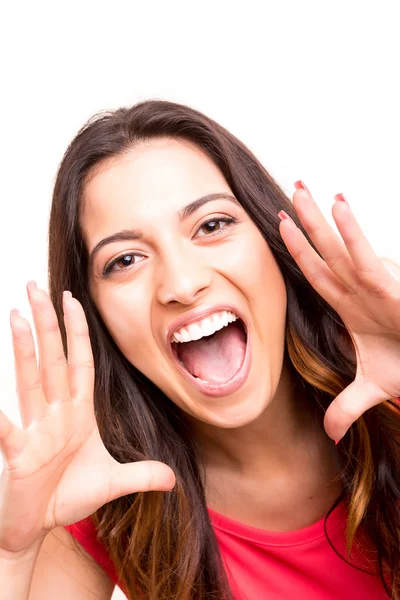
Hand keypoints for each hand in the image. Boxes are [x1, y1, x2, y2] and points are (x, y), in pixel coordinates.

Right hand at [0, 283, 174, 553]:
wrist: (38, 526)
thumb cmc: (69, 497)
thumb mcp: (114, 483)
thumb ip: (142, 475)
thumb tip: (173, 479)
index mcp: (77, 414)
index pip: (79, 362)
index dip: (78, 332)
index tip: (73, 299)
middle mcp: (55, 414)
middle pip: (52, 359)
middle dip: (47, 323)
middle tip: (35, 286)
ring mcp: (35, 430)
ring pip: (30, 380)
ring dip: (25, 348)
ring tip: (17, 314)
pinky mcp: (19, 453)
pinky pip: (8, 428)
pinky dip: (0, 414)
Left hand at [278, 182, 399, 441]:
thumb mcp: (372, 389)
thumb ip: (346, 406)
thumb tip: (329, 435)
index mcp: (351, 306)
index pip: (317, 271)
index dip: (297, 249)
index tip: (279, 225)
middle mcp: (359, 290)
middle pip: (324, 250)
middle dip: (306, 220)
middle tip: (290, 189)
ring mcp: (374, 286)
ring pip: (340, 246)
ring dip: (320, 217)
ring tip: (302, 188)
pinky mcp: (390, 289)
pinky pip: (365, 257)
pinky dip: (352, 233)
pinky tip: (337, 206)